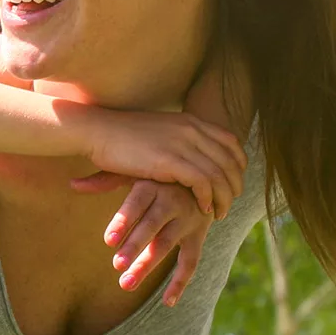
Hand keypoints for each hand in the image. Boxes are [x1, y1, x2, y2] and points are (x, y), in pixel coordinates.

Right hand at [79, 109, 244, 217]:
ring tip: (219, 212)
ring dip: (224, 198)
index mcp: (191, 121)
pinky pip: (203, 183)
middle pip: (230, 162)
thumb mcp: (158, 130)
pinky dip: (207, 198)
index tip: (233, 182)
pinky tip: (202, 208)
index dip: (238, 166)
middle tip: (229, 203)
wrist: (97, 130)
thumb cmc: (121, 134)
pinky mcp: (170, 161)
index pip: (231, 143)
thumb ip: (178, 139)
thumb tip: (188, 154)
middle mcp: (192, 130)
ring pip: (219, 175)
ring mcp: (182, 144)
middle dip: (234, 186)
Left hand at [85, 179, 213, 306]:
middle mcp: (172, 201)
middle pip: (152, 226)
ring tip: (126, 283)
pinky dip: (180, 282)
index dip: (123, 221)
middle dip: (134, 247)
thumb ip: (105, 180)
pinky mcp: (199, 235)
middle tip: (116, 265)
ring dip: (147, 265)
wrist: (203, 177)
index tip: (108, 240)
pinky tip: (167, 301)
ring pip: (167, 245)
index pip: (136, 204)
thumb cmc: (157, 175)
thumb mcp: (134, 172)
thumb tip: (72, 184)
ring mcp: (188, 220)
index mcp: (153, 185)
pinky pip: (191, 261)